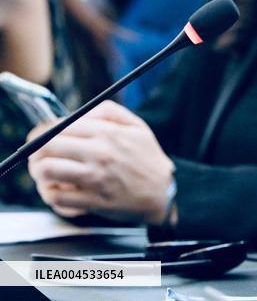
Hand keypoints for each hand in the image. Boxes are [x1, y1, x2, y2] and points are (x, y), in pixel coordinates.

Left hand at [26, 100, 174, 223]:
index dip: (41, 132)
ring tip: (43, 173)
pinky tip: (57, 190)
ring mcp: (95, 178)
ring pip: (47, 171)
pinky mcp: (93, 201)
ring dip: (39, 172)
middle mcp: (100, 154)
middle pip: (47, 147)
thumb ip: (109, 112)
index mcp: (108, 133)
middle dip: (35, 151)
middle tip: (36, 156)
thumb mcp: (137, 126)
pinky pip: (57, 197)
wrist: (164, 192)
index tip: (39, 137)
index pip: (59, 127)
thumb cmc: (148, 158)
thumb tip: (80, 112)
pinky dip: (50, 194)